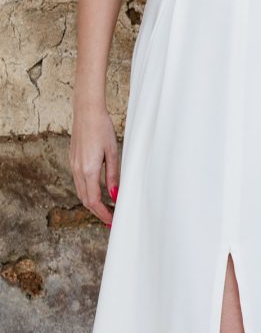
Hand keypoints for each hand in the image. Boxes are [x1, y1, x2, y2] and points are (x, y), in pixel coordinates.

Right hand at [69, 102, 119, 226]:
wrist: (86, 111)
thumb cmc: (102, 128)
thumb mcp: (112, 152)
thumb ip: (113, 176)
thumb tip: (115, 195)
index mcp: (88, 170)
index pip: (93, 201)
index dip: (102, 213)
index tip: (111, 221)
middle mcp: (78, 170)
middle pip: (85, 199)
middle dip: (97, 211)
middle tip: (110, 218)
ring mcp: (73, 165)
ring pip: (81, 191)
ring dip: (91, 202)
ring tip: (105, 207)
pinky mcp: (73, 160)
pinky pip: (79, 181)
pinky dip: (87, 191)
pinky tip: (97, 190)